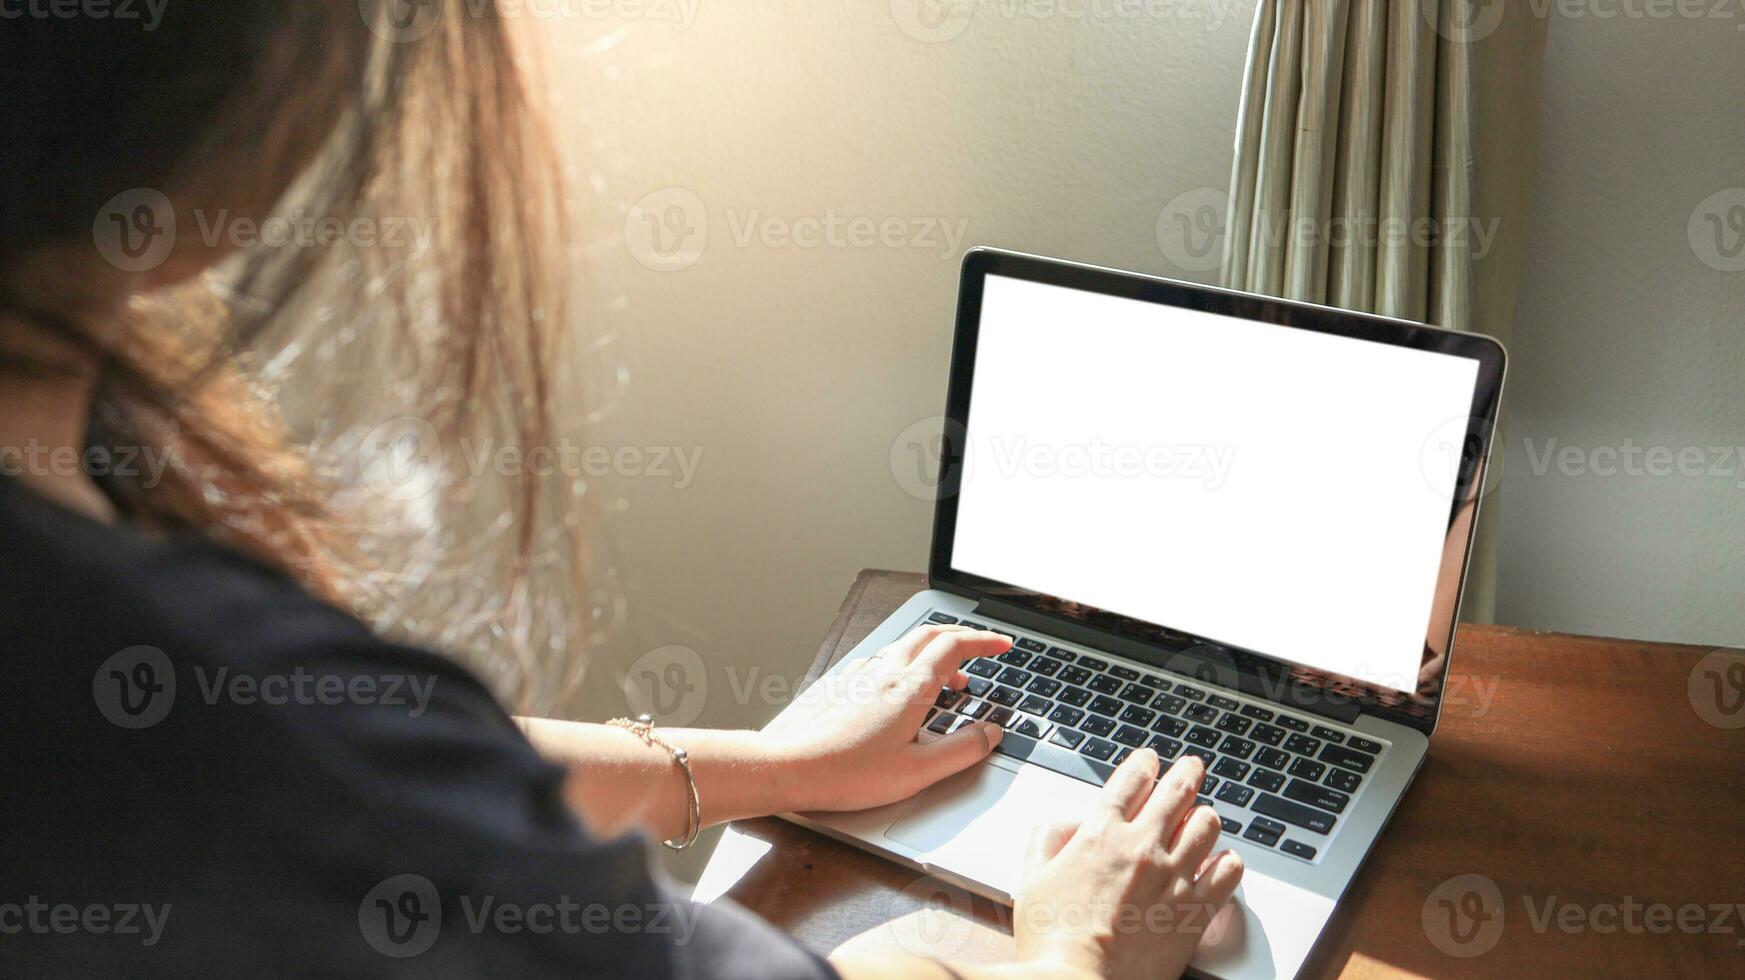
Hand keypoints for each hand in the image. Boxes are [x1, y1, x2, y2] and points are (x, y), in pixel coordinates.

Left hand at [762, 624, 1010, 813]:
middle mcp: (885, 671)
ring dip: (933, 652)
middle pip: (931, 635)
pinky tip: (901, 688)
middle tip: (983, 651)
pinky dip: (904, 664)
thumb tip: (991, 733)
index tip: (1004, 645)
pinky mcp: (840, 684)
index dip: (985, 642)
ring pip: (904, 645)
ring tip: (949, 678)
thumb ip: (962, 750)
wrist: (788, 766)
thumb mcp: (918, 771)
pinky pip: (880, 660)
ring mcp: (859, 675)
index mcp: (910, 687)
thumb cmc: (848, 773)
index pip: (956, 646)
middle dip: (963, 637)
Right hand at [1013, 750, 1243, 979]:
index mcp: (1102, 834)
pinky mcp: (1196, 910)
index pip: (1132, 779)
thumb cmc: (1053, 938)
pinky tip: (1219, 863)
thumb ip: (1046, 840)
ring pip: (1207, 824)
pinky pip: (1229, 871)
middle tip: (1191, 767)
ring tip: (1202, 817)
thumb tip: (1065, 823)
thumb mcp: (1032, 878)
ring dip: (1204, 816)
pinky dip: (1227, 861)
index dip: (1144, 763)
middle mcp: (1143, 847)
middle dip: (1186, 772)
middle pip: (1177, 790)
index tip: (1149, 760)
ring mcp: (1174, 877)